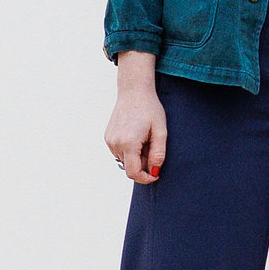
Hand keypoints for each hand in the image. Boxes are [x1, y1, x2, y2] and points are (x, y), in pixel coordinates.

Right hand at [106, 63, 165, 183]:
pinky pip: (120, 152)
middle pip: (130, 167)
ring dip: (136, 157)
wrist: (134, 91)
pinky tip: (136, 135)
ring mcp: (109, 140)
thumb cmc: (150, 109)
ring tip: (144, 139)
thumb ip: (158, 154)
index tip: (156, 174)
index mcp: (128, 143)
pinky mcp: (107, 137)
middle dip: (143, 164)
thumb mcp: (160, 131)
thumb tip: (154, 171)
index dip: (146, 178)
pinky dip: (129, 150)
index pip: (133, 173)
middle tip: (153, 147)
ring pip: (124, 160)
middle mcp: (115, 144)